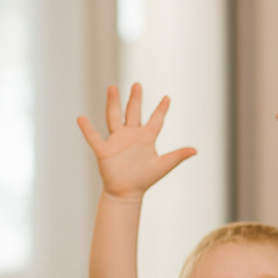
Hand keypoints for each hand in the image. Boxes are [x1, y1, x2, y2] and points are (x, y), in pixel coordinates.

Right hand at [77, 84, 195, 199]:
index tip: (167, 98)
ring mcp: (117, 141)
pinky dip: (87, 129)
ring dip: (113, 103)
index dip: (161, 110)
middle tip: (137, 85)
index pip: (156, 120)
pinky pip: (93, 137)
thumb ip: (178, 156)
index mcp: (146, 138)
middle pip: (133, 113)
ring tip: (113, 88)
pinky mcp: (104, 150)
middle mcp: (131, 135)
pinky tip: (81, 118)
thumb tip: (195, 150)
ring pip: (114, 117)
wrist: (126, 192)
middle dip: (135, 99)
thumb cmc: (145, 178)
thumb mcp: (164, 165)